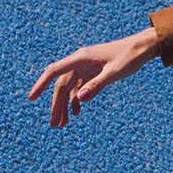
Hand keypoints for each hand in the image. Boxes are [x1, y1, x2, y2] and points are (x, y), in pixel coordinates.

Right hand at [27, 27, 159, 126]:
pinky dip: (76, 100)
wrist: (141, 48)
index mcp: (80, 58)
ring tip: (63, 124)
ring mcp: (85, 67)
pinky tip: (76, 113)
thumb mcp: (114, 73)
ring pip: (69, 88)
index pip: (54, 72)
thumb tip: (79, 100)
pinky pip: (79, 88)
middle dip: (56, 105)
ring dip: (65, 106)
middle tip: (54, 125)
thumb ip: (97, 85)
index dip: (41, 84)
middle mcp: (79, 62)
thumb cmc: (129, 57)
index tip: (31, 98)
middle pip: (61, 85)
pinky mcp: (92, 72)